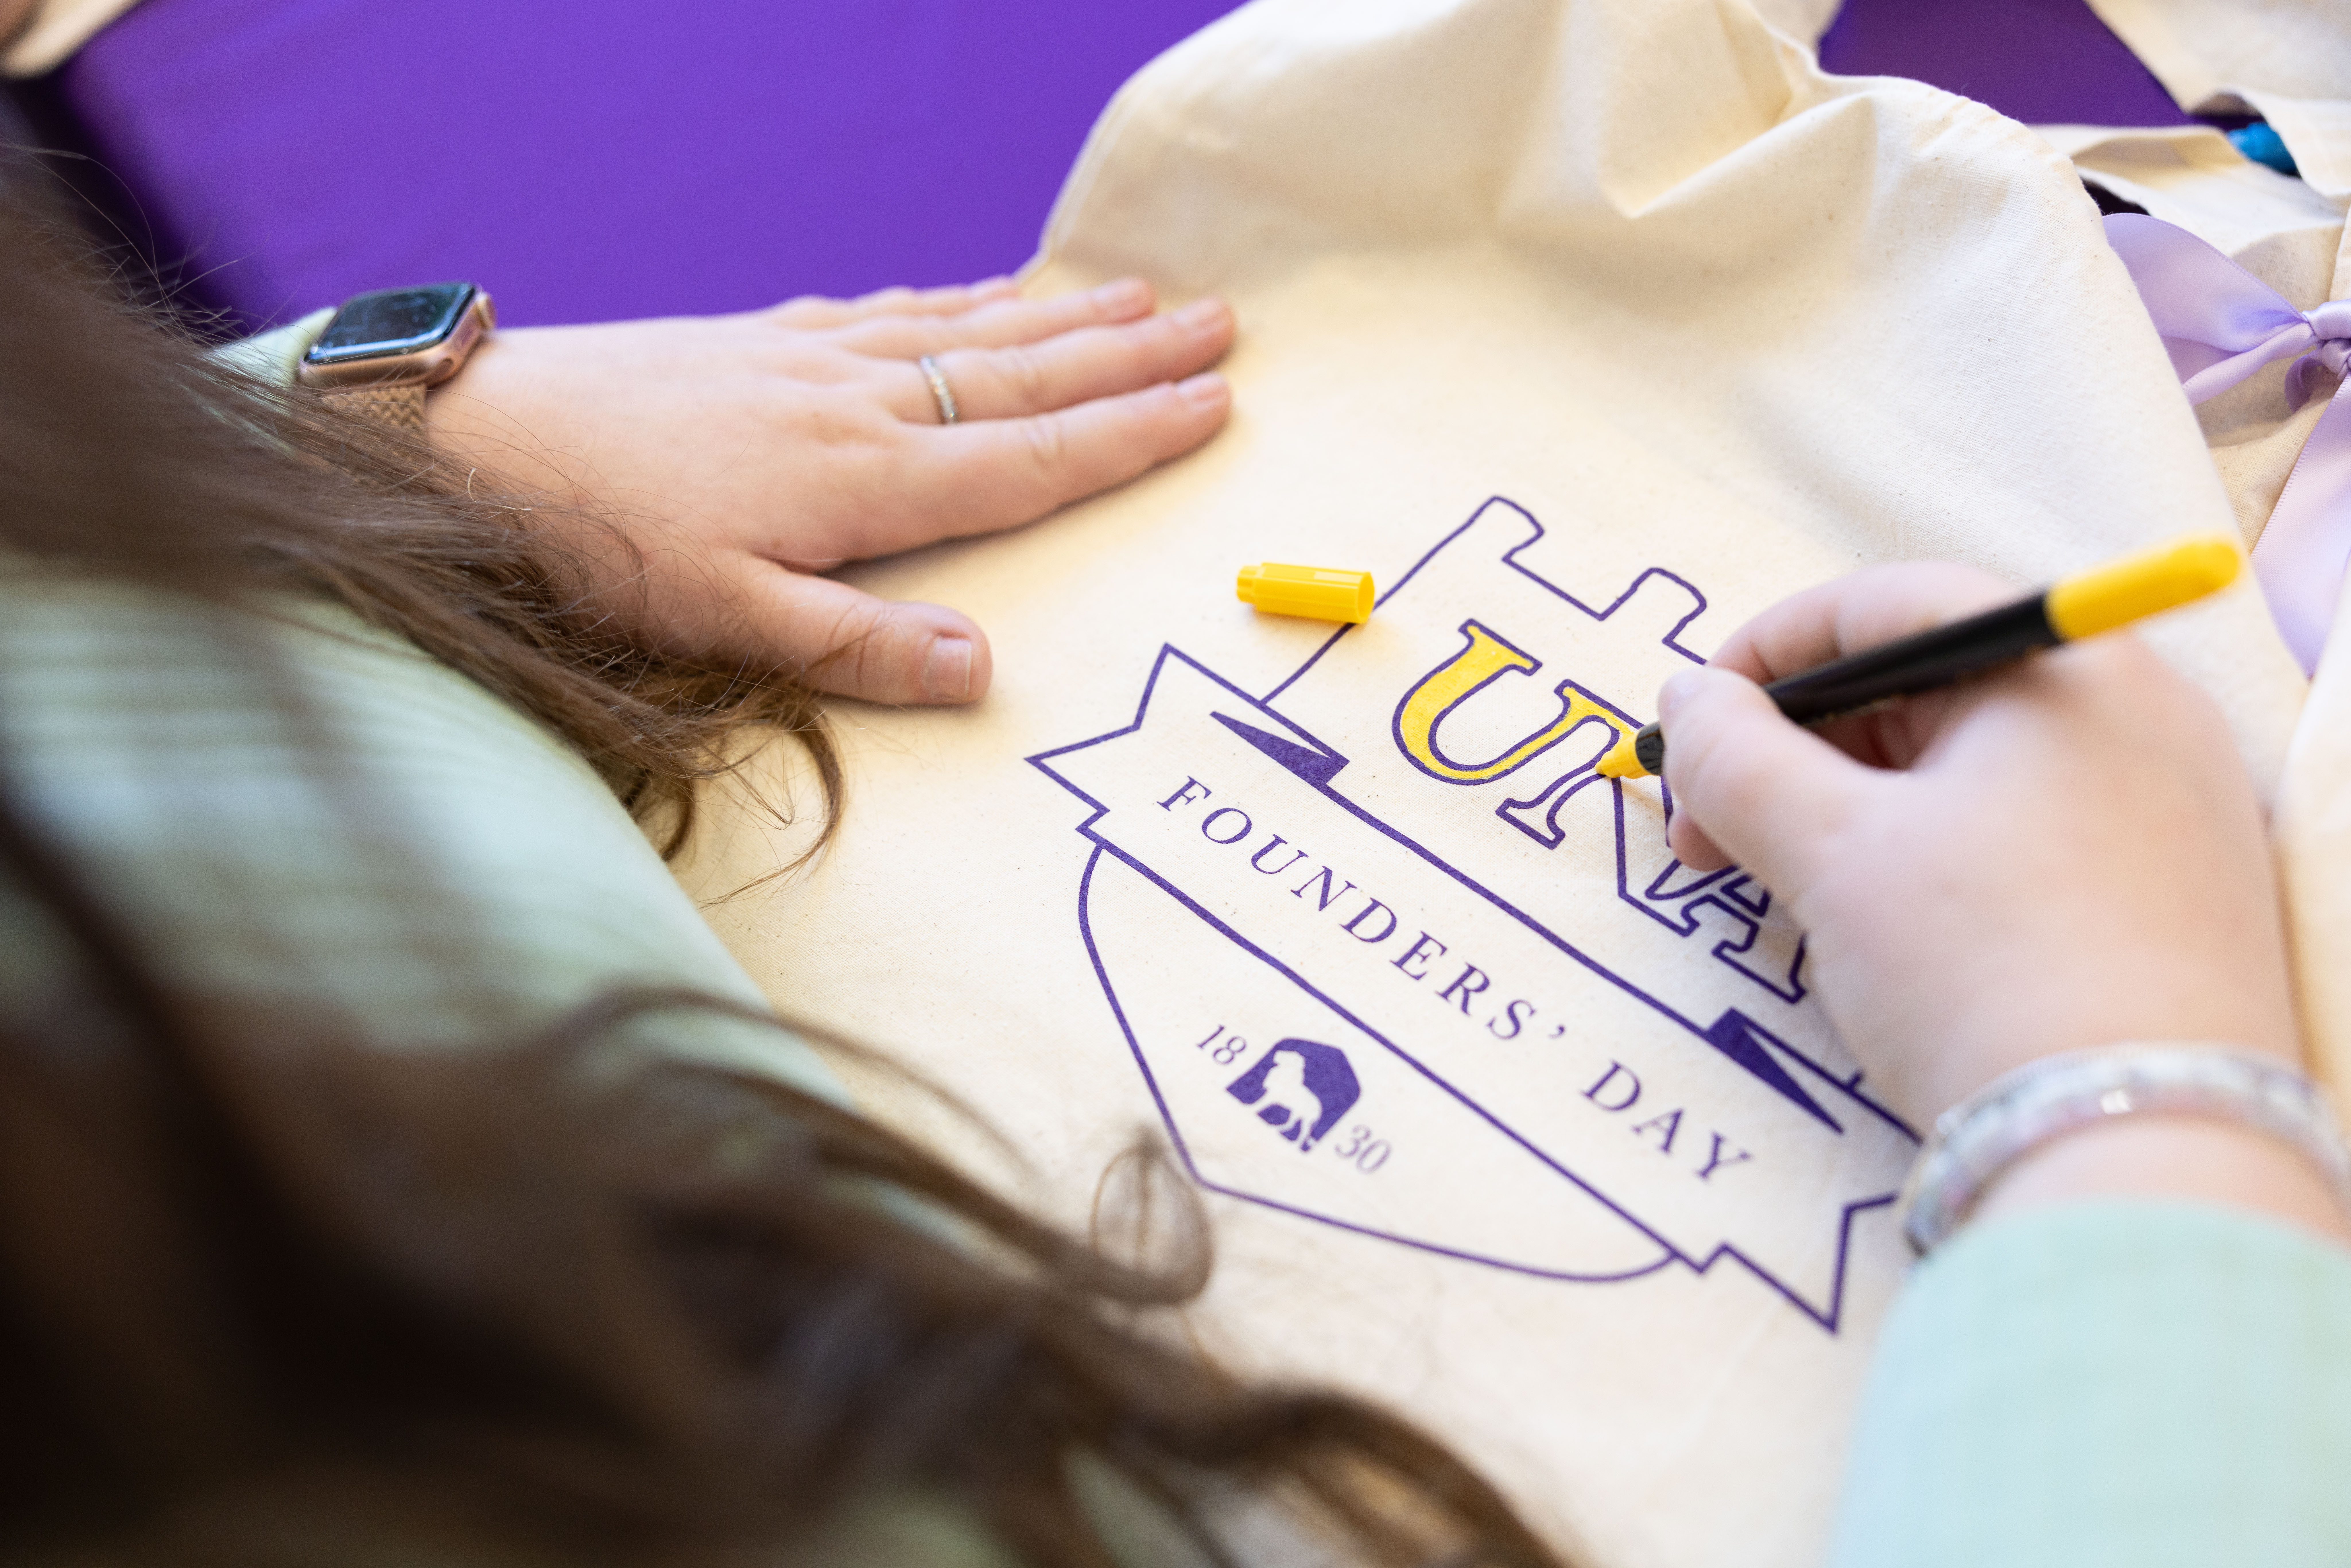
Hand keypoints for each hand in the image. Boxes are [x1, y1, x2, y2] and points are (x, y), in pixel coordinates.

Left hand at [423, 276, 1234, 703]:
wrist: (476, 438)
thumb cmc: (599, 538)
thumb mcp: (725, 624)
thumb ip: (855, 648)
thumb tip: (981, 670)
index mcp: (863, 480)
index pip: (1030, 457)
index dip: (1129, 433)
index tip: (1214, 402)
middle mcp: (855, 403)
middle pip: (1022, 375)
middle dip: (1129, 355)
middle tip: (1222, 323)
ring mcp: (811, 360)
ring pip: (968, 330)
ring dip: (1061, 315)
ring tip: (1138, 297)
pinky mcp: (763, 340)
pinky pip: (890, 311)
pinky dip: (956, 298)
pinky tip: (986, 289)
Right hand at [1658, 564, 2344, 1239]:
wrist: (2142, 1153)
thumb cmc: (1980, 969)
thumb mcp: (1830, 852)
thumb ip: (1737, 757)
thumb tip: (1688, 698)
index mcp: (2067, 667)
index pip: (1887, 605)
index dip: (1767, 654)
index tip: (1695, 728)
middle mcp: (2138, 713)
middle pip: (1927, 687)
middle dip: (1799, 750)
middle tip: (1715, 836)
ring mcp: (2168, 806)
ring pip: (1970, 768)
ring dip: (1854, 811)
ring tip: (1786, 892)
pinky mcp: (2172, 893)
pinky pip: (2024, 834)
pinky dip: (1932, 858)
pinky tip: (1880, 929)